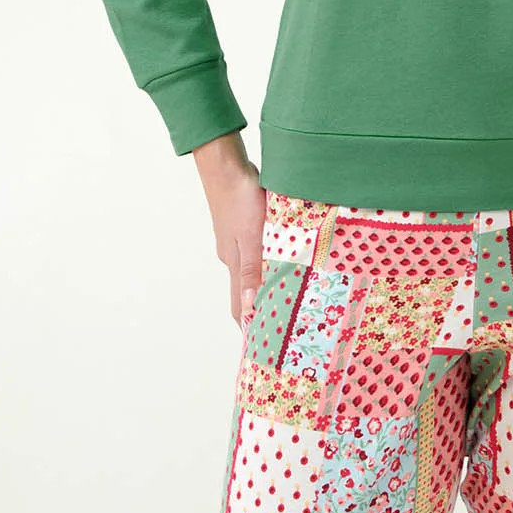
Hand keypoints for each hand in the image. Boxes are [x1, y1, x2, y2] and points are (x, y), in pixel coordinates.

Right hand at [191, 133, 267, 328]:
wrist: (226, 164)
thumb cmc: (241, 199)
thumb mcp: (252, 237)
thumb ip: (252, 272)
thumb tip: (248, 309)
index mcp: (235, 264)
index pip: (239, 307)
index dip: (249, 328)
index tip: (261, 348)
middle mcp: (233, 257)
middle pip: (245, 292)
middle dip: (259, 312)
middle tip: (281, 328)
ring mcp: (235, 241)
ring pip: (251, 271)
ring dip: (264, 287)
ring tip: (286, 298)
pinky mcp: (241, 225)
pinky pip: (255, 252)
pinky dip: (266, 264)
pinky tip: (280, 260)